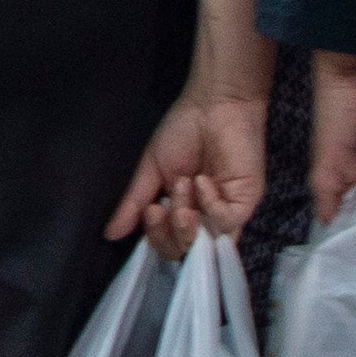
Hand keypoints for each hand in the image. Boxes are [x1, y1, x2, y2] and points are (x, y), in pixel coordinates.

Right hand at [109, 76, 266, 258]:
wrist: (212, 105)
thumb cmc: (182, 132)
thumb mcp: (150, 169)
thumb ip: (133, 202)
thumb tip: (110, 234)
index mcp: (181, 212)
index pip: (168, 244)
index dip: (157, 236)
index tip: (149, 211)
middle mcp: (205, 217)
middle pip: (187, 250)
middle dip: (171, 233)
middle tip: (161, 207)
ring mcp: (226, 211)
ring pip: (208, 242)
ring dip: (188, 221)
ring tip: (182, 186)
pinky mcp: (245, 202)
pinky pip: (228, 222)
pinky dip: (211, 205)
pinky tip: (203, 180)